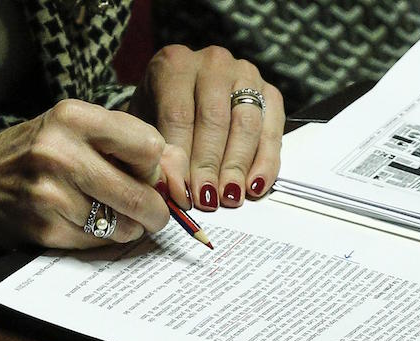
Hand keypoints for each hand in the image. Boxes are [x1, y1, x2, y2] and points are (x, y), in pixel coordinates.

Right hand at [0, 99, 168, 249]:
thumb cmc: (40, 152)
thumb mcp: (80, 130)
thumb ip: (133, 143)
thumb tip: (181, 180)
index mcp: (75, 117)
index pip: (151, 147)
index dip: (154, 166)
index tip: (145, 172)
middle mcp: (61, 151)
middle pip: (142, 194)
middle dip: (155, 210)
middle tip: (153, 212)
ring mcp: (51, 192)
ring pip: (125, 224)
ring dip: (131, 227)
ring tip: (115, 215)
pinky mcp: (45, 227)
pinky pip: (100, 242)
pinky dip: (105, 238)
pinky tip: (89, 224)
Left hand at [128, 45, 284, 209]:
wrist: (186, 91)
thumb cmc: (162, 110)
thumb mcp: (146, 124)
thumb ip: (156, 151)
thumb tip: (171, 188)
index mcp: (174, 64)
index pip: (178, 115)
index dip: (180, 158)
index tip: (180, 192)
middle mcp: (213, 63)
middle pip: (214, 120)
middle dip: (210, 166)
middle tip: (206, 199)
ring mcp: (246, 74)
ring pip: (246, 125)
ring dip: (237, 166)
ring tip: (229, 197)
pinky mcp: (270, 93)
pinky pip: (272, 130)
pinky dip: (265, 162)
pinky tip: (254, 186)